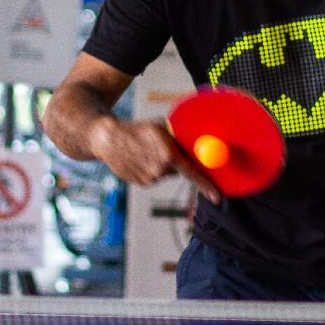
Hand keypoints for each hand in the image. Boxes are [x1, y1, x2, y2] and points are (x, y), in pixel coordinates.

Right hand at [91, 117, 221, 204]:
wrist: (107, 138)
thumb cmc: (138, 129)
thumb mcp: (160, 127)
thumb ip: (178, 138)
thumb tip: (200, 142)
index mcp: (167, 154)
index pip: (191, 173)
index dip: (206, 186)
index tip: (217, 197)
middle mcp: (159, 170)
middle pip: (179, 171)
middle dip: (178, 162)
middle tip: (167, 149)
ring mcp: (149, 179)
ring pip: (166, 174)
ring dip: (163, 164)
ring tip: (147, 150)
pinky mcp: (141, 183)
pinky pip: (155, 177)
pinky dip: (152, 169)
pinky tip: (140, 158)